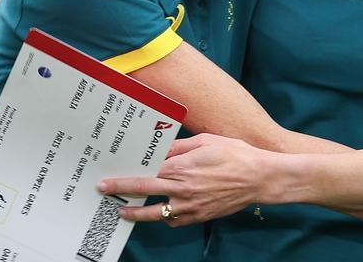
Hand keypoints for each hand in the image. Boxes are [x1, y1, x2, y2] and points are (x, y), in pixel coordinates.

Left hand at [98, 133, 274, 226]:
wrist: (258, 178)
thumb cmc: (235, 154)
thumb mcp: (206, 141)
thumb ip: (180, 146)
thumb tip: (161, 149)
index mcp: (182, 167)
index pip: (146, 171)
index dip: (126, 174)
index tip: (110, 174)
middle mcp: (182, 188)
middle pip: (143, 190)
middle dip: (121, 190)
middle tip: (103, 190)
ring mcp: (190, 206)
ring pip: (155, 213)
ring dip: (136, 212)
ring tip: (123, 212)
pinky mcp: (199, 216)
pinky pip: (175, 221)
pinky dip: (165, 218)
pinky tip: (160, 213)